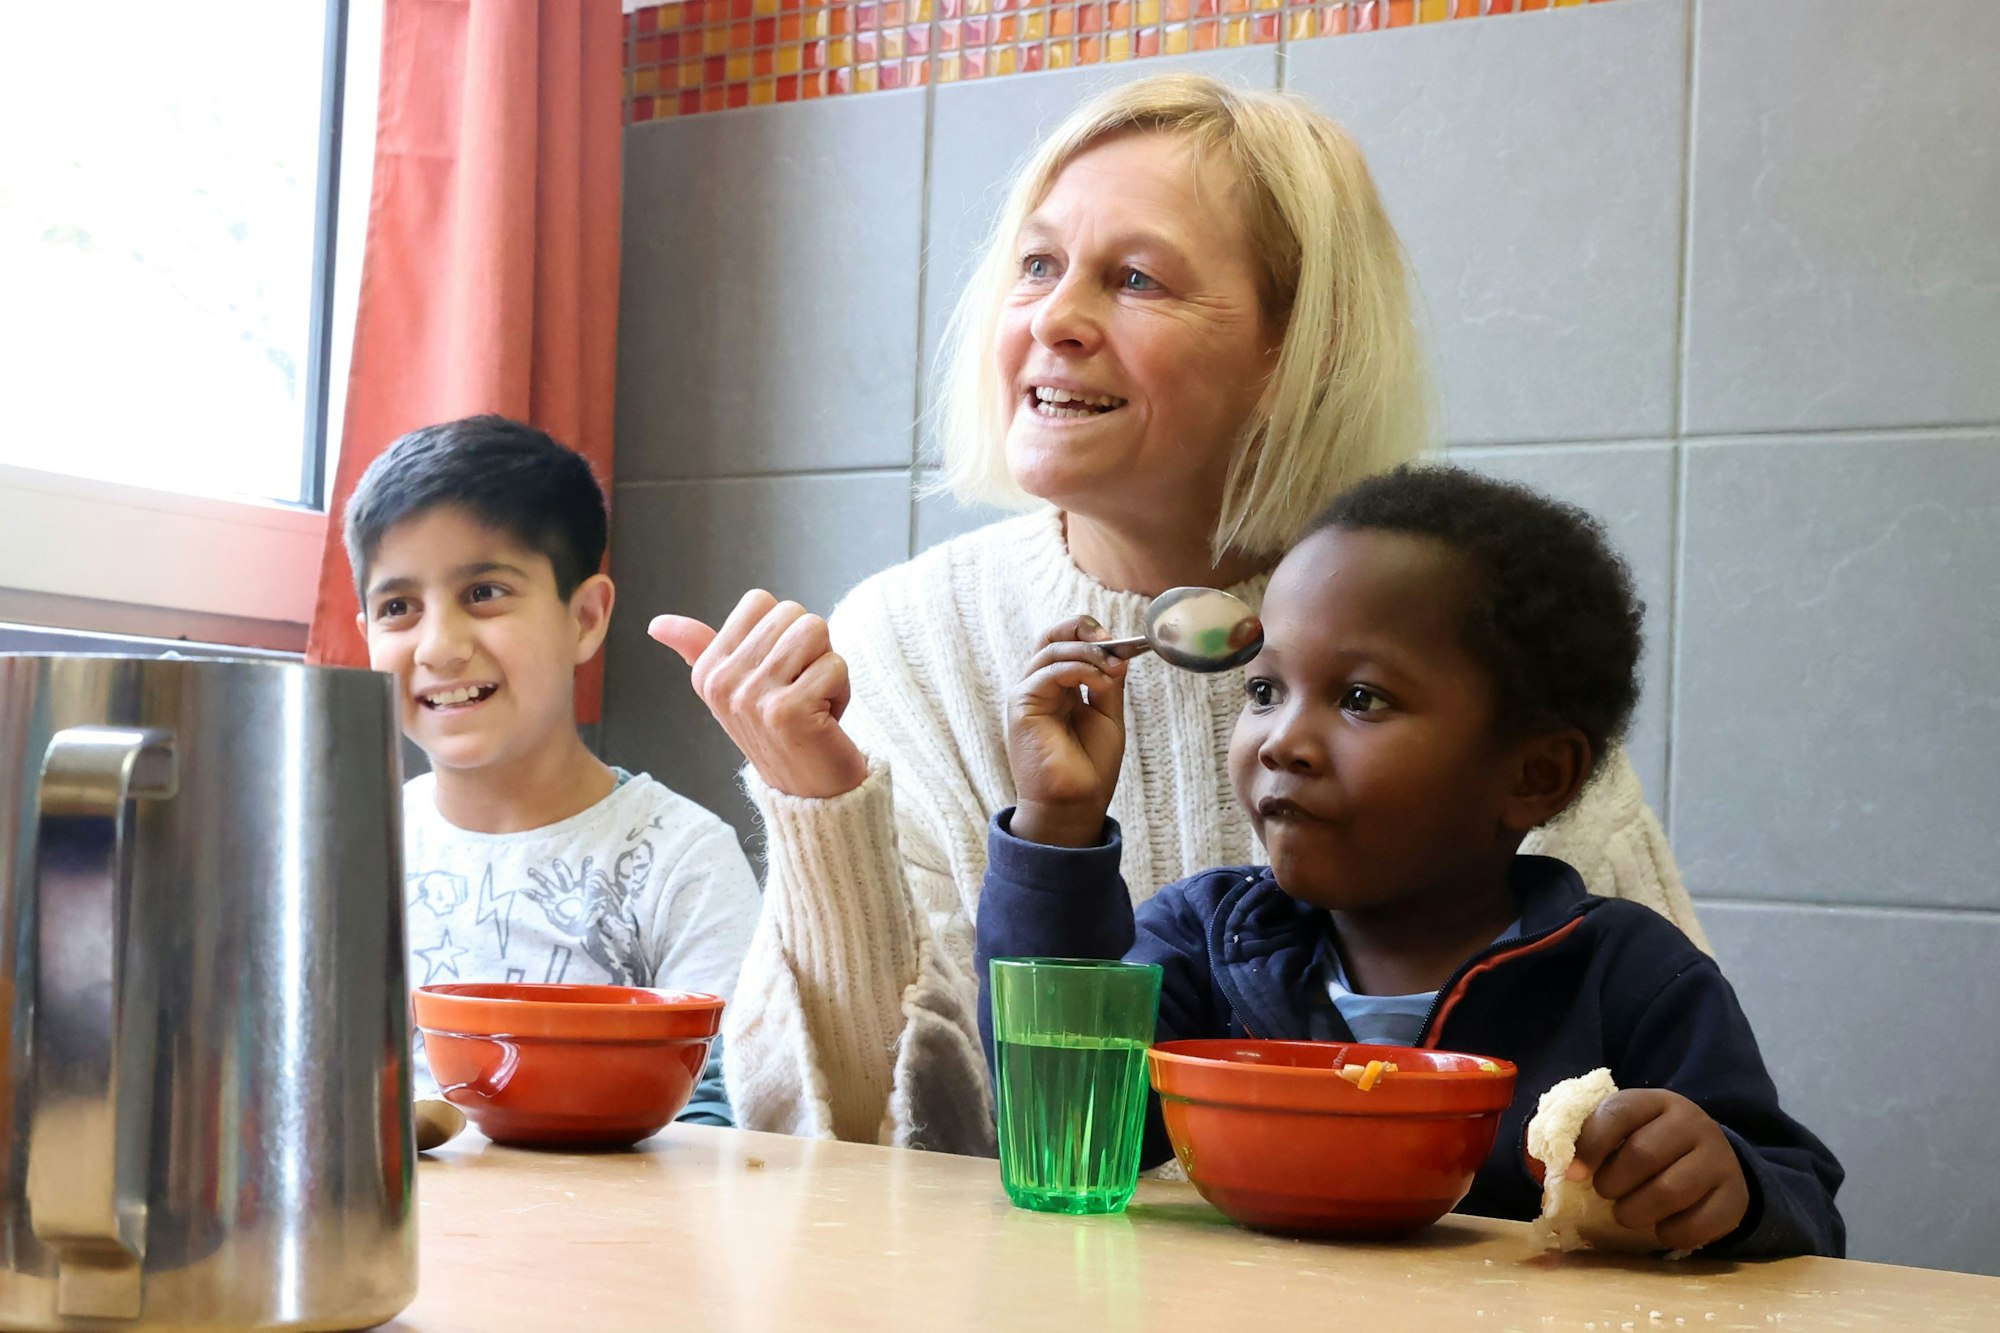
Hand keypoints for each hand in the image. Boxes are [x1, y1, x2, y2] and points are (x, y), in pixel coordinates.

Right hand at [650, 590, 868, 798]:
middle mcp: (722, 683)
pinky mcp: (788, 711)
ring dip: (828, 668)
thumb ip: (699, 648)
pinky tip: (824, 721)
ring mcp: (752, 698)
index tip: (779, 676)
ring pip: (816, 630)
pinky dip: (841, 692)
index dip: (783, 632)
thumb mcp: (733, 688)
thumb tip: (656, 624)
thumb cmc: (778, 732)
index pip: (759, 601)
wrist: (808, 795)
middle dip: (810, 650)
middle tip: (799, 693)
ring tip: (813, 703)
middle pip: (793, 613)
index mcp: (707, 670)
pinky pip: (835, 665)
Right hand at [1005, 616, 1127, 847]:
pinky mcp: (1022, 706)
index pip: (1065, 642)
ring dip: (1087, 653)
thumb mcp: (1107, 715)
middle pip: (1050, 636)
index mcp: (1059, 688)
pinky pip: (1047, 672)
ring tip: (1112, 671)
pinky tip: (1100, 683)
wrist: (1075, 804)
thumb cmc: (1090, 767)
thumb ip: (1107, 682)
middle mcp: (1041, 687)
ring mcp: (1029, 695)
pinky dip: (1078, 669)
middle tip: (1110, 640)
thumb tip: (1117, 652)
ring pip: (1050, 649)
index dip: (1089, 633)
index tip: (1120, 644)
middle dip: (1081, 628)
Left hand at [1569, 1088, 1750, 1252]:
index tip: (1574, 1173)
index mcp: (1657, 1101)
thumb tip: (1559, 1163)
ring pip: (1669, 1191)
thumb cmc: (1652, 1144)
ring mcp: (1719, 1159)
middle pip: (1642, 1154)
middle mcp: (1693, 1123)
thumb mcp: (1625, 1129)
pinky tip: (1661, 1226)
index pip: (1618, 1113)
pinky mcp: (1735, 1197)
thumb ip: (1590, 1137)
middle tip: (1605, 1193)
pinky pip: (1698, 1223)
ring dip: (1636, 1211)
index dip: (1590, 1145)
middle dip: (1612, 1183)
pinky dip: (1669, 1232)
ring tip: (1626, 1213)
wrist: (1711, 1161)